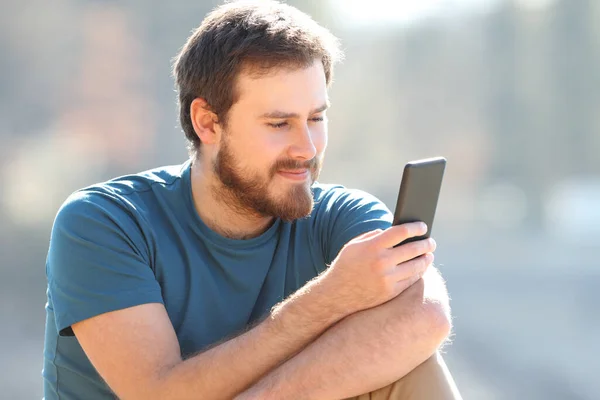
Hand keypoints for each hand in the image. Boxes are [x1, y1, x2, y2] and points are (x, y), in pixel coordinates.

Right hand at [321, 222, 435, 316]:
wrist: (337, 295)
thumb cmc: (346, 266)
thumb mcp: (354, 246)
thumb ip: (373, 236)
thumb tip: (393, 232)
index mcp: (372, 246)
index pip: (401, 232)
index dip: (415, 228)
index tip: (422, 227)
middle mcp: (382, 262)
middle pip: (413, 248)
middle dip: (426, 244)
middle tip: (431, 242)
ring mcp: (388, 278)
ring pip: (416, 265)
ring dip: (426, 258)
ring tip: (429, 254)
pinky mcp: (391, 292)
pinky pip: (411, 280)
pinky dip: (419, 272)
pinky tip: (421, 268)